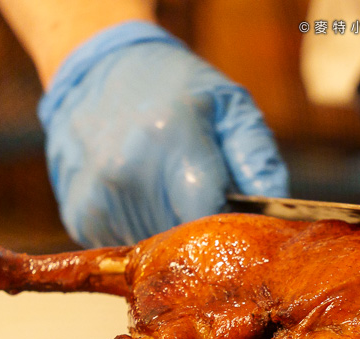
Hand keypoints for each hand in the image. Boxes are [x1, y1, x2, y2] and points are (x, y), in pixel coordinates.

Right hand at [38, 21, 287, 245]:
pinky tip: (148, 200)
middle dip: (207, 236)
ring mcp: (97, 197)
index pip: (212, 219)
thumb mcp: (230, 106)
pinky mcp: (80, 216)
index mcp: (169, 141)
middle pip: (184, 243)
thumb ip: (258, 159)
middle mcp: (126, 172)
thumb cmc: (175, 87)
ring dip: (174, 237)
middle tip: (214, 208)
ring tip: (177, 197)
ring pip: (156, 251)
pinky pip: (128, 247)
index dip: (233, 230)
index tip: (242, 221)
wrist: (97, 66)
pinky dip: (145, 232)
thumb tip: (279, 212)